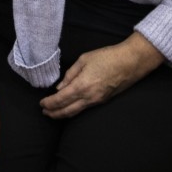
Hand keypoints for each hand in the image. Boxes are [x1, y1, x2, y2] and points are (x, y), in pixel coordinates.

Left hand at [39, 33, 164, 118]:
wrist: (130, 63)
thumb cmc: (106, 57)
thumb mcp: (84, 60)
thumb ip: (70, 74)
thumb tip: (60, 88)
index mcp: (82, 86)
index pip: (60, 99)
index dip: (49, 103)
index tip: (41, 104)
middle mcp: (89, 97)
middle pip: (67, 111)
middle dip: (54, 113)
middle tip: (44, 112)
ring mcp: (97, 101)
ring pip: (76, 112)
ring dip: (63, 114)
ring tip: (53, 113)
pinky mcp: (103, 101)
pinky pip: (84, 108)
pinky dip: (73, 110)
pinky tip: (69, 107)